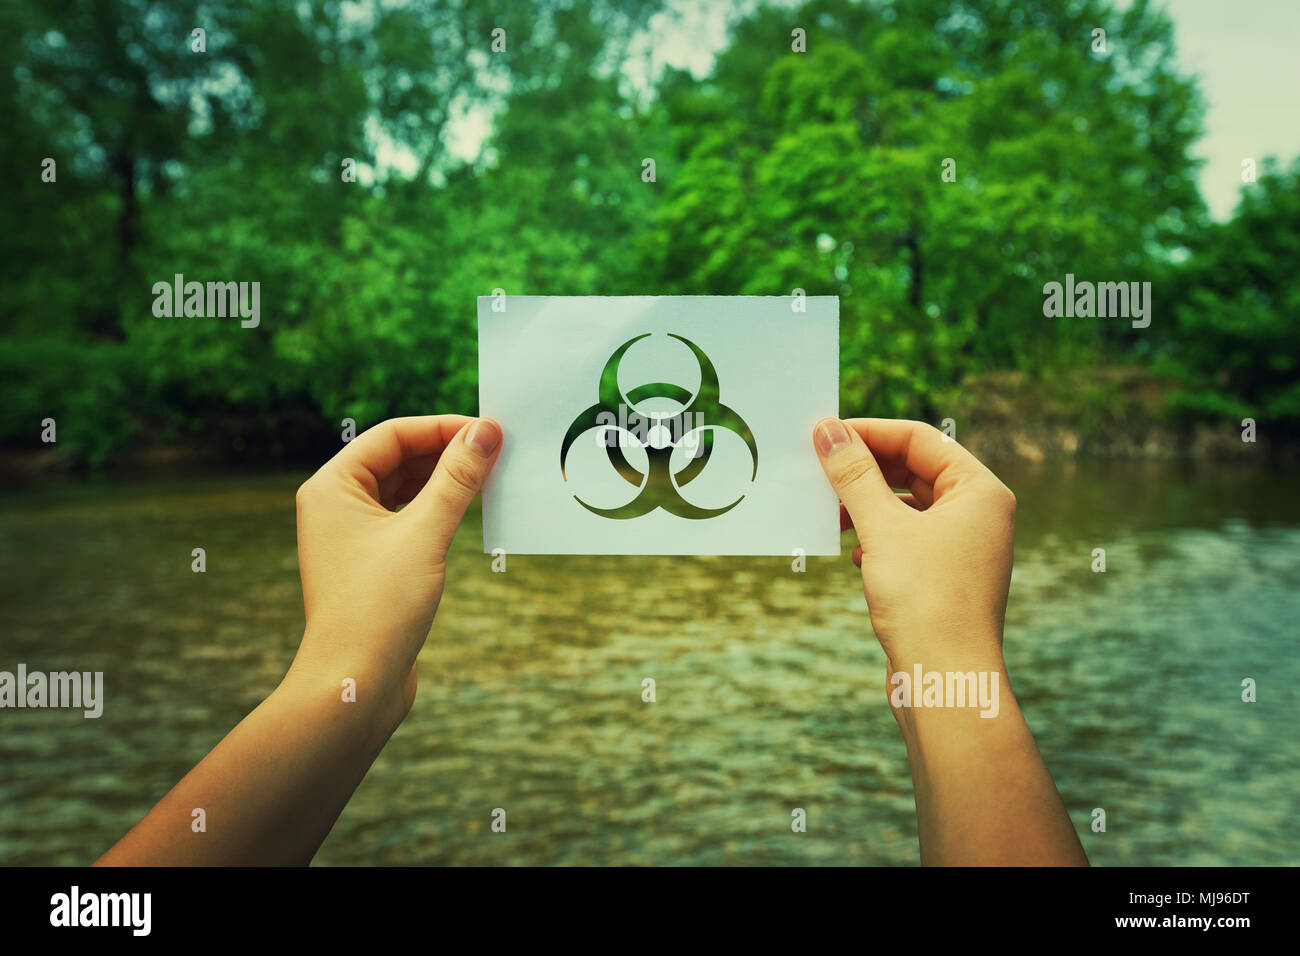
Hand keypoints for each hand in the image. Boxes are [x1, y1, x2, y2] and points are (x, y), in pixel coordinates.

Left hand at [287, 415, 501, 732]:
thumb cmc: (378, 608)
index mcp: (331, 487)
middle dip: (447, 452)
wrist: (355, 685)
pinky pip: (410, 519)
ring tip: (491, 477)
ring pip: (406, 490)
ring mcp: (353, 536)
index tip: (489, 430)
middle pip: (398, 458)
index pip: (392, 435)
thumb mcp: (426, 533)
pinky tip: (472, 511)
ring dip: (446, 481)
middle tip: (498, 451)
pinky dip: (440, 510)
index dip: (442, 427)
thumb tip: (486, 432)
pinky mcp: (373, 564)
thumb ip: (458, 478)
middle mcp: (336, 506)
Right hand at [812, 418, 1015, 672]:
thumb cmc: (926, 602)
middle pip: (914, 469)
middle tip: (818, 467)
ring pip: (907, 506)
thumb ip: (853, 474)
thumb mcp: (882, 528)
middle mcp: (979, 514)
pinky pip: (905, 539)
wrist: (945, 682)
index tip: (823, 434)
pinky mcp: (944, 578)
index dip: (869, 432)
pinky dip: (876, 536)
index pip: (920, 439)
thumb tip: (827, 429)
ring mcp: (963, 548)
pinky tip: (854, 552)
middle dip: (865, 469)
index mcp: (980, 491)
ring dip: (866, 504)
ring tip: (830, 511)